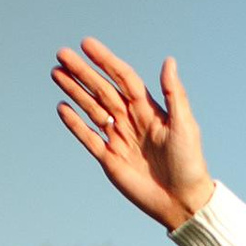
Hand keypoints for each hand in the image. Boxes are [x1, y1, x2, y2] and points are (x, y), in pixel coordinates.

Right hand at [52, 40, 212, 233]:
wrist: (182, 201)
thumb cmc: (189, 162)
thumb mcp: (184, 125)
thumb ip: (174, 94)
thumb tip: (169, 60)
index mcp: (148, 109)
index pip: (122, 78)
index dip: (105, 60)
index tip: (87, 44)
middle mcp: (131, 120)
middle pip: (102, 90)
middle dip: (82, 72)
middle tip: (61, 54)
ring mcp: (118, 139)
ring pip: (91, 109)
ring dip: (75, 91)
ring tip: (56, 74)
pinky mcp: (109, 159)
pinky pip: (88, 137)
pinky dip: (75, 124)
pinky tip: (62, 107)